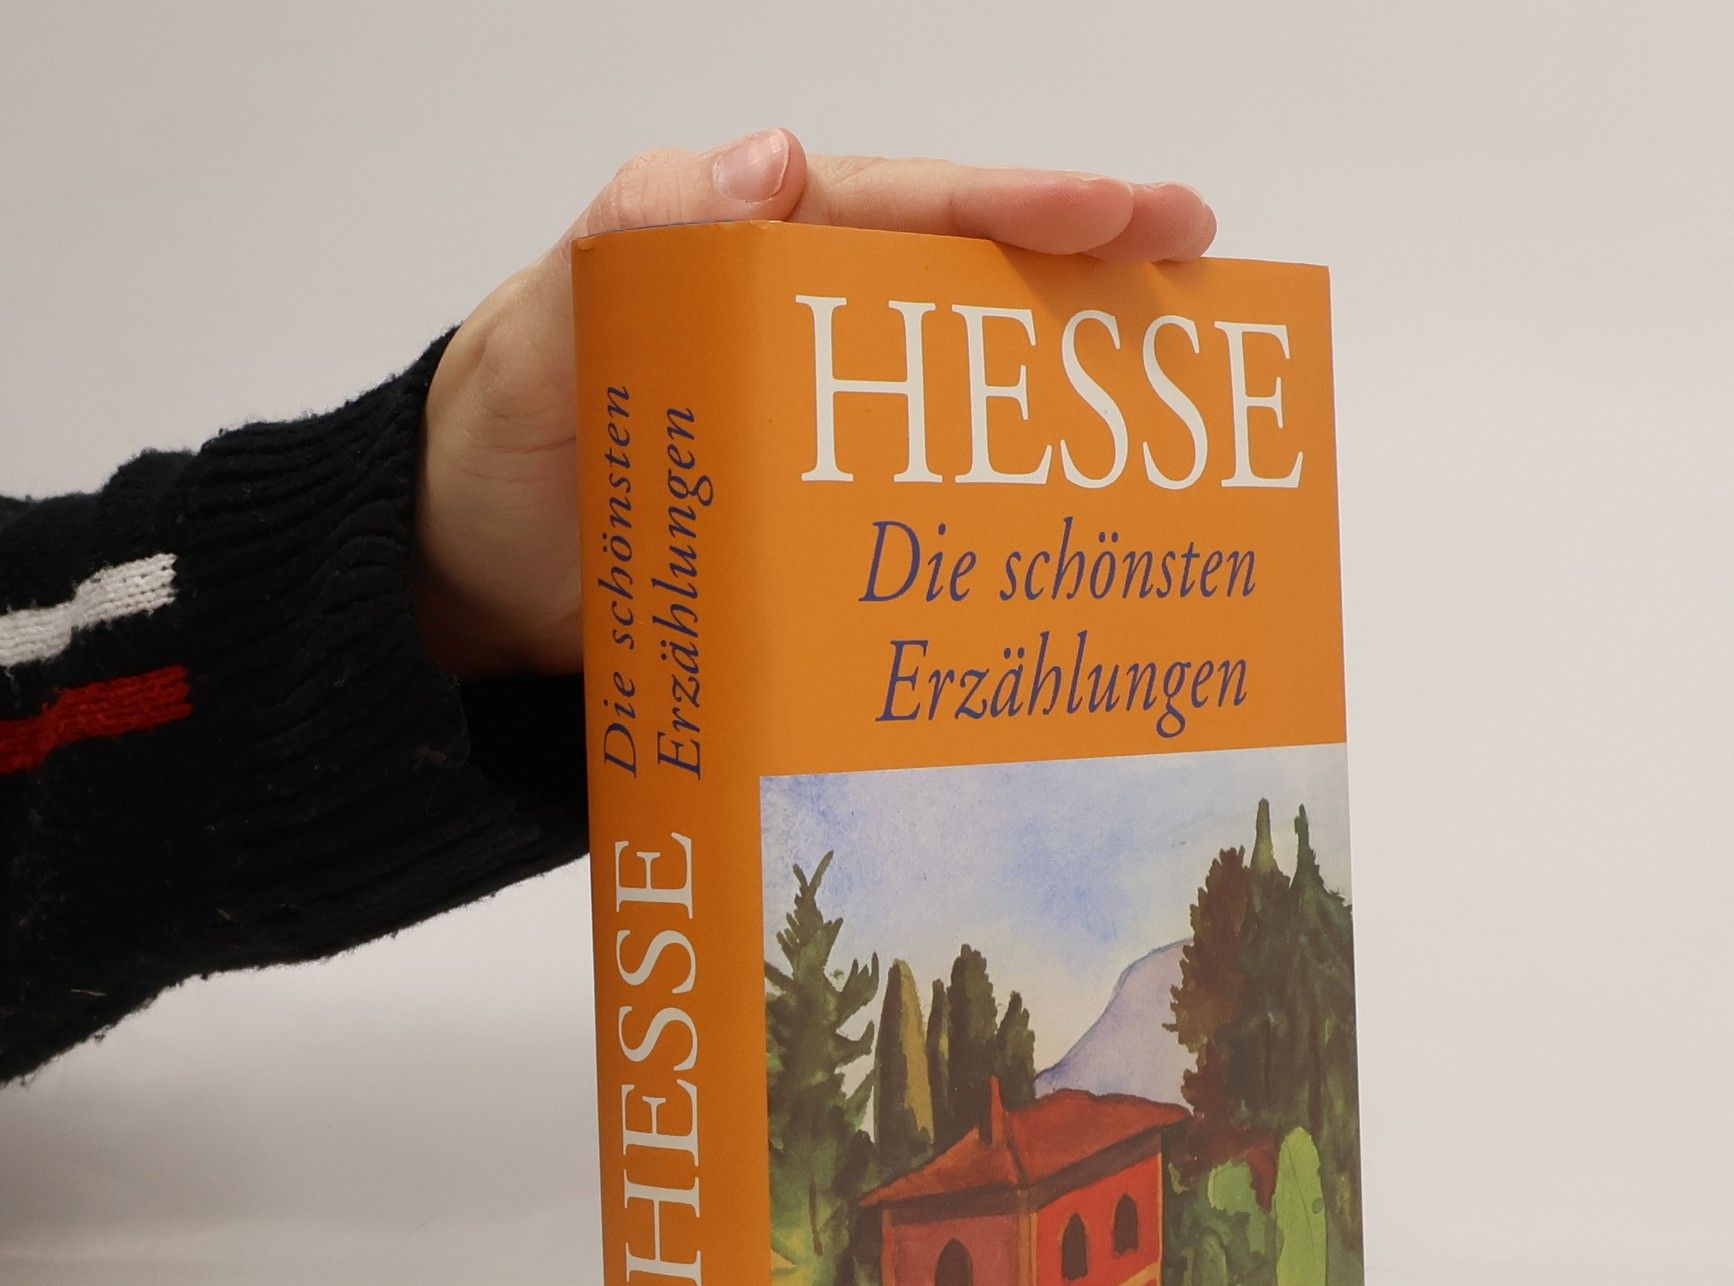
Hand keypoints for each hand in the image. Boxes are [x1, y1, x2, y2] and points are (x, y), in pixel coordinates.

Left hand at [411, 129, 1216, 679]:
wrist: (463, 600)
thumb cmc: (488, 459)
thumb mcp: (530, 347)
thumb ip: (623, 252)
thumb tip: (768, 166)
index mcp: (741, 258)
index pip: (896, 209)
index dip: (1015, 204)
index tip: (1124, 211)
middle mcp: (796, 332)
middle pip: (959, 282)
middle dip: (1082, 268)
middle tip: (1200, 270)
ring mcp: (817, 434)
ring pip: (960, 386)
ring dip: (1063, 384)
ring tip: (1172, 398)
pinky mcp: (818, 523)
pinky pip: (923, 496)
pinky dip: (998, 502)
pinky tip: (1068, 529)